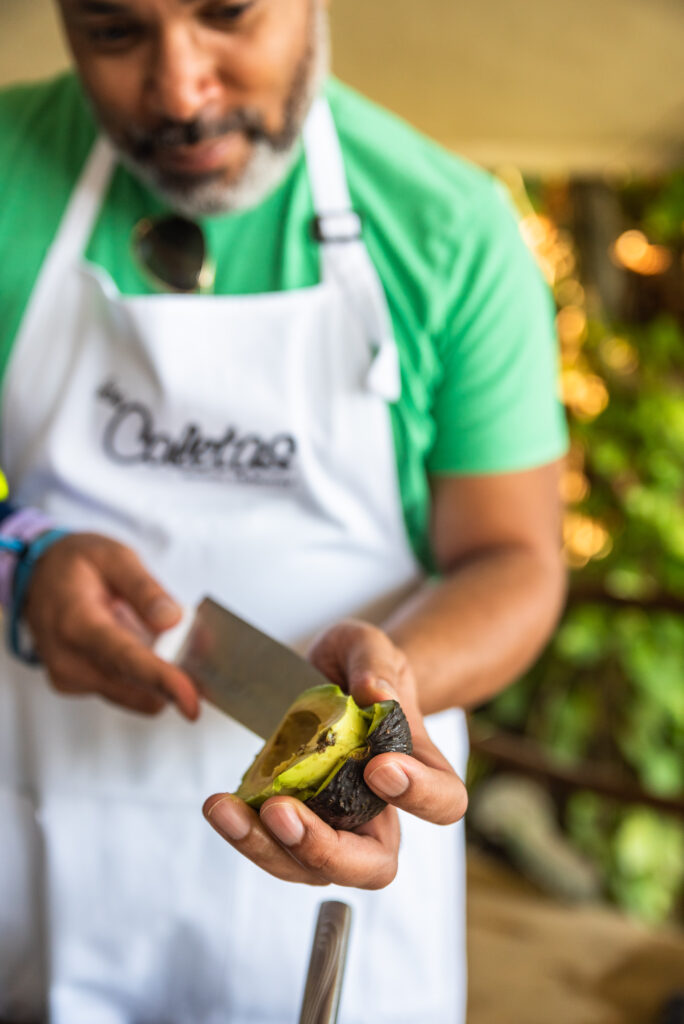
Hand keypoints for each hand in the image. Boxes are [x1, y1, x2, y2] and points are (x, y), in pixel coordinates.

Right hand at [23, 533, 198, 718]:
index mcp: (76, 622)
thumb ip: (145, 588)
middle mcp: (68, 660)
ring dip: (159, 676)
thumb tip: (173, 620)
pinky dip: (144, 677)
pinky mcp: (75, 686)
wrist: (38, 576)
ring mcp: (69, 677)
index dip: (162, 681)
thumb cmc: (76, 564)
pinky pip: (125, 692)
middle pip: (135, 686)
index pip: (125, 659)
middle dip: (174, 673)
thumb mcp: (114, 557)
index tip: (191, 700)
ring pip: (135, 695)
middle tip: (195, 641)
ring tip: (160, 636)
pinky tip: (140, 645)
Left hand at [202, 621, 466, 888]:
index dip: (418, 796)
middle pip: (374, 866)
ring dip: (267, 848)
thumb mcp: (368, 645)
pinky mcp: (293, 824)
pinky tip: (221, 805)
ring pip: (313, 868)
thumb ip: (374, 662)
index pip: (444, 802)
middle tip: (283, 811)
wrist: (326, 678)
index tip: (378, 767)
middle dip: (326, 851)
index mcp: (419, 767)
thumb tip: (373, 692)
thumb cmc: (359, 665)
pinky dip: (244, 833)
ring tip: (226, 810)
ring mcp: (335, 824)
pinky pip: (273, 848)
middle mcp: (381, 811)